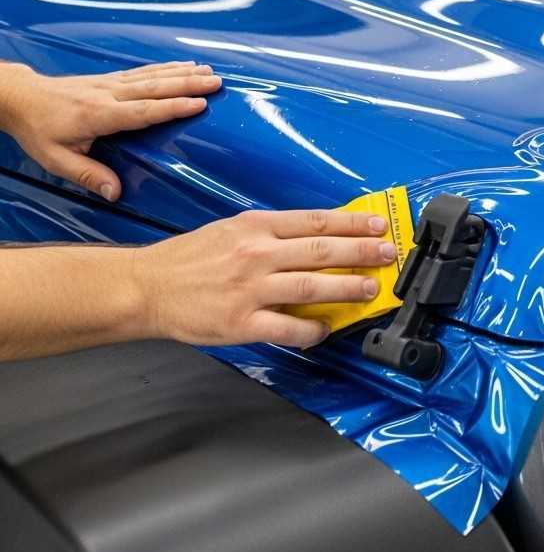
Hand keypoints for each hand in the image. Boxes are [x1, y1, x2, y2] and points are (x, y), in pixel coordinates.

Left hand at [0, 61, 221, 200]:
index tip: (199, 104)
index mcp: (98, 115)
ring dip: (182, 74)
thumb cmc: (39, 130)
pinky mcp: (110, 79)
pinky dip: (166, 67)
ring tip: (209, 72)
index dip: (172, 107)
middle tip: (216, 82)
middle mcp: (108, 95)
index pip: (142, 111)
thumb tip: (116, 193)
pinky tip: (184, 65)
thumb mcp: (56, 160)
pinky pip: (143, 72)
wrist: (20, 98)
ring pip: (152, 76)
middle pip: (154, 88)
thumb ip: (88, 175)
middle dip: (187, 85)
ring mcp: (110, 83)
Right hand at [134, 209, 395, 348]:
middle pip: (322, 250)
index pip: (316, 221)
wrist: (146, 287)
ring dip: (347, 287)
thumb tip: (320, 237)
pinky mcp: (242, 322)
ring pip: (311, 286)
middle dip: (362, 252)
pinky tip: (326, 328)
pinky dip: (312, 330)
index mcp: (255, 227)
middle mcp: (256, 254)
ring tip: (370, 289)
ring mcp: (249, 289)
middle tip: (389, 255)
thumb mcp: (231, 230)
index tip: (380, 224)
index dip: (353, 223)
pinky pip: (288, 328)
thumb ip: (273, 234)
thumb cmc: (189, 259)